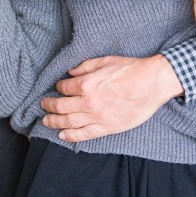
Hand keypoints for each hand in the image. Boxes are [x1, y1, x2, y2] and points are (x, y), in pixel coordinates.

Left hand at [40, 55, 182, 141]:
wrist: (151, 84)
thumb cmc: (130, 70)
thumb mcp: (105, 60)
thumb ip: (85, 66)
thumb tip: (71, 72)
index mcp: (87, 84)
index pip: (65, 88)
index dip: (59, 87)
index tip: (58, 87)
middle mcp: (89, 102)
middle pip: (62, 107)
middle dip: (50, 106)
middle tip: (44, 105)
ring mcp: (97, 117)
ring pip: (69, 122)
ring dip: (54, 122)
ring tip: (46, 121)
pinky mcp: (107, 128)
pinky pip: (84, 135)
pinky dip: (71, 136)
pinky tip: (62, 135)